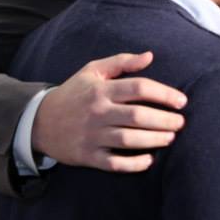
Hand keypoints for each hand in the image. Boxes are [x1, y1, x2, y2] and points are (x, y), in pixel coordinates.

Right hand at [32, 52, 186, 171]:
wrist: (38, 121)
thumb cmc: (73, 93)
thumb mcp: (92, 71)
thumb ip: (122, 62)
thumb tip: (150, 56)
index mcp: (101, 90)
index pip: (139, 88)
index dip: (164, 94)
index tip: (182, 101)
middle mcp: (97, 112)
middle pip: (137, 116)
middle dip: (164, 120)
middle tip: (180, 123)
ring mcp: (91, 136)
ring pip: (128, 140)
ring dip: (154, 140)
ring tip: (170, 138)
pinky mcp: (87, 156)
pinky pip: (114, 163)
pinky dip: (133, 164)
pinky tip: (149, 160)